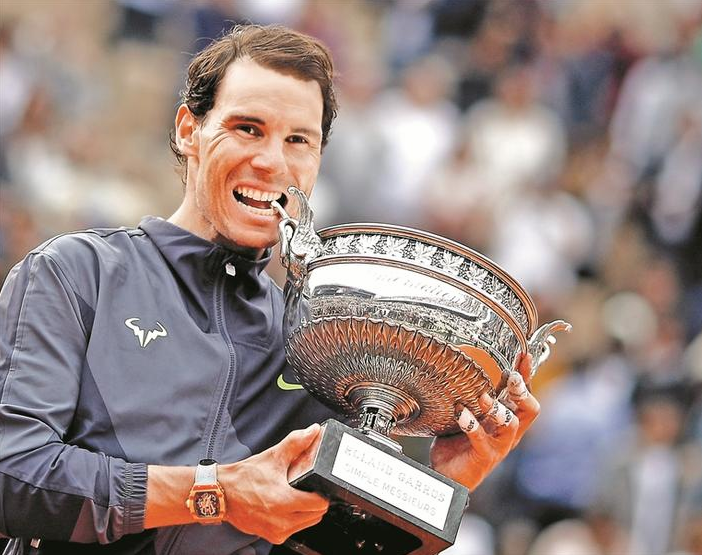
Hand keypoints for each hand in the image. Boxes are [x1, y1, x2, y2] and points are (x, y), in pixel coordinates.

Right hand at [219, 423, 328, 543]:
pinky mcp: (272, 536)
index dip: (322, 492)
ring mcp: (277, 531)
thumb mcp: (273, 456)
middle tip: (307, 488)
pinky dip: (296, 519)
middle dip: (316, 501)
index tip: (317, 484)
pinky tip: (288, 506)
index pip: (320, 504)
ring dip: (307, 511)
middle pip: (316, 515)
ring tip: (297, 496)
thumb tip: (313, 431)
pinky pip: (294, 529)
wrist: (221, 493)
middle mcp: (282, 521)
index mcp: (284, 501)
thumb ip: (296, 443)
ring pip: (307, 523)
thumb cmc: (244, 477)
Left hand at [430, 353, 539, 490]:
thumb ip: (472, 399)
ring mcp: (498, 446)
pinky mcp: (484, 457)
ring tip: (483, 397)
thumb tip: (463, 368)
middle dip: (522, 391)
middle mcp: (507, 433)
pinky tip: (461, 413)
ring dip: (498, 409)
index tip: (525, 355)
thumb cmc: (457, 444)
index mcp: (505, 420)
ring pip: (512, 424)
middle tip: (512, 377)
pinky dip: (472, 424)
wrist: (447, 477)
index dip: (527, 376)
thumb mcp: (468, 416)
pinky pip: (482, 439)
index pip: (524, 395)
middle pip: (530, 410)